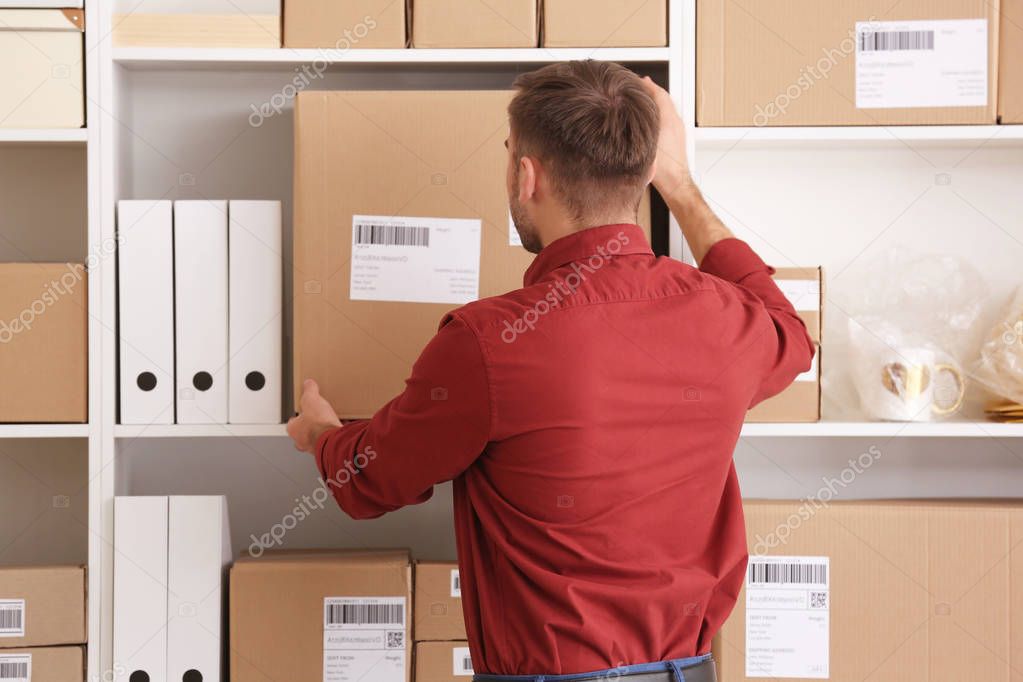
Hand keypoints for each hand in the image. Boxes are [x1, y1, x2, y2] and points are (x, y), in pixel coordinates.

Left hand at [287, 379, 341, 453]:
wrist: (333, 440)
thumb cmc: (317, 425)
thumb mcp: (311, 399)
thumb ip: (309, 391)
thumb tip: (308, 384)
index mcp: (294, 429)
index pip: (292, 421)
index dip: (300, 413)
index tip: (306, 407)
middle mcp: (302, 441)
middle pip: (305, 430)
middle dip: (313, 423)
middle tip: (320, 415)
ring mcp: (315, 447)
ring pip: (318, 437)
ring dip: (324, 430)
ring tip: (333, 420)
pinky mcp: (328, 449)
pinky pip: (331, 440)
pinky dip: (336, 434)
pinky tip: (342, 427)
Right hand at [641, 77, 693, 196]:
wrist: (675, 182)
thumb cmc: (662, 169)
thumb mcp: (645, 146)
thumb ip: (638, 129)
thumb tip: (628, 115)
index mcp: (668, 120)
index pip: (659, 94)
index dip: (647, 85)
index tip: (637, 80)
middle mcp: (675, 122)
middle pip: (664, 98)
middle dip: (651, 91)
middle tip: (638, 86)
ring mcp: (678, 129)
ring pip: (666, 108)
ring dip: (655, 101)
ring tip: (642, 99)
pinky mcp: (678, 137)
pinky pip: (668, 118)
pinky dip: (659, 112)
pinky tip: (649, 119)